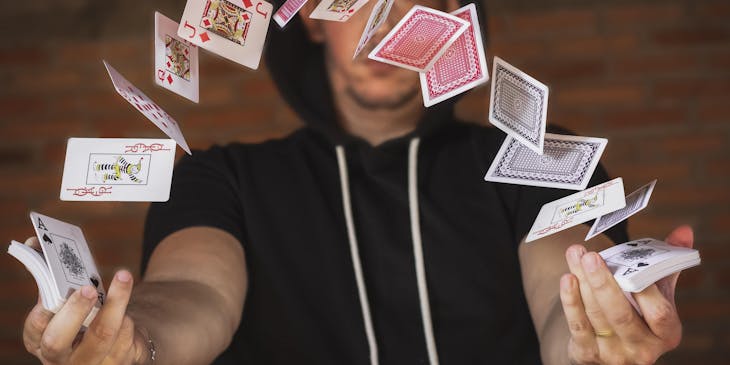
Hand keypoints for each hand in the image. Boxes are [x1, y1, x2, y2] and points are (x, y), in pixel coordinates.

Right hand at [21, 237, 149, 363]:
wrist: (120, 339)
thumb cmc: (88, 314)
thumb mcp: (71, 301)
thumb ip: (56, 278)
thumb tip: (35, 244)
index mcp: (42, 342)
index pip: (35, 330)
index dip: (41, 312)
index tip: (52, 291)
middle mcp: (62, 358)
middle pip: (58, 340)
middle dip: (72, 311)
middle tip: (87, 288)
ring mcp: (90, 364)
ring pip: (101, 335)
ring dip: (115, 301)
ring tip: (123, 276)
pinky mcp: (118, 363)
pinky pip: (124, 338)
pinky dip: (128, 317)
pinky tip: (127, 309)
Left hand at [560, 226, 692, 364]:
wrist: (606, 347)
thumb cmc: (635, 313)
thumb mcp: (657, 295)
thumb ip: (667, 264)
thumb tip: (683, 232)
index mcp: (666, 334)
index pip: (660, 313)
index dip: (646, 291)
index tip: (631, 265)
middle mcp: (642, 348)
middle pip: (621, 314)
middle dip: (604, 283)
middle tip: (591, 256)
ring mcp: (614, 354)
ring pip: (596, 315)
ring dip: (583, 282)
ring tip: (576, 255)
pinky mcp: (588, 354)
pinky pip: (577, 325)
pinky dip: (570, 300)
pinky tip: (567, 278)